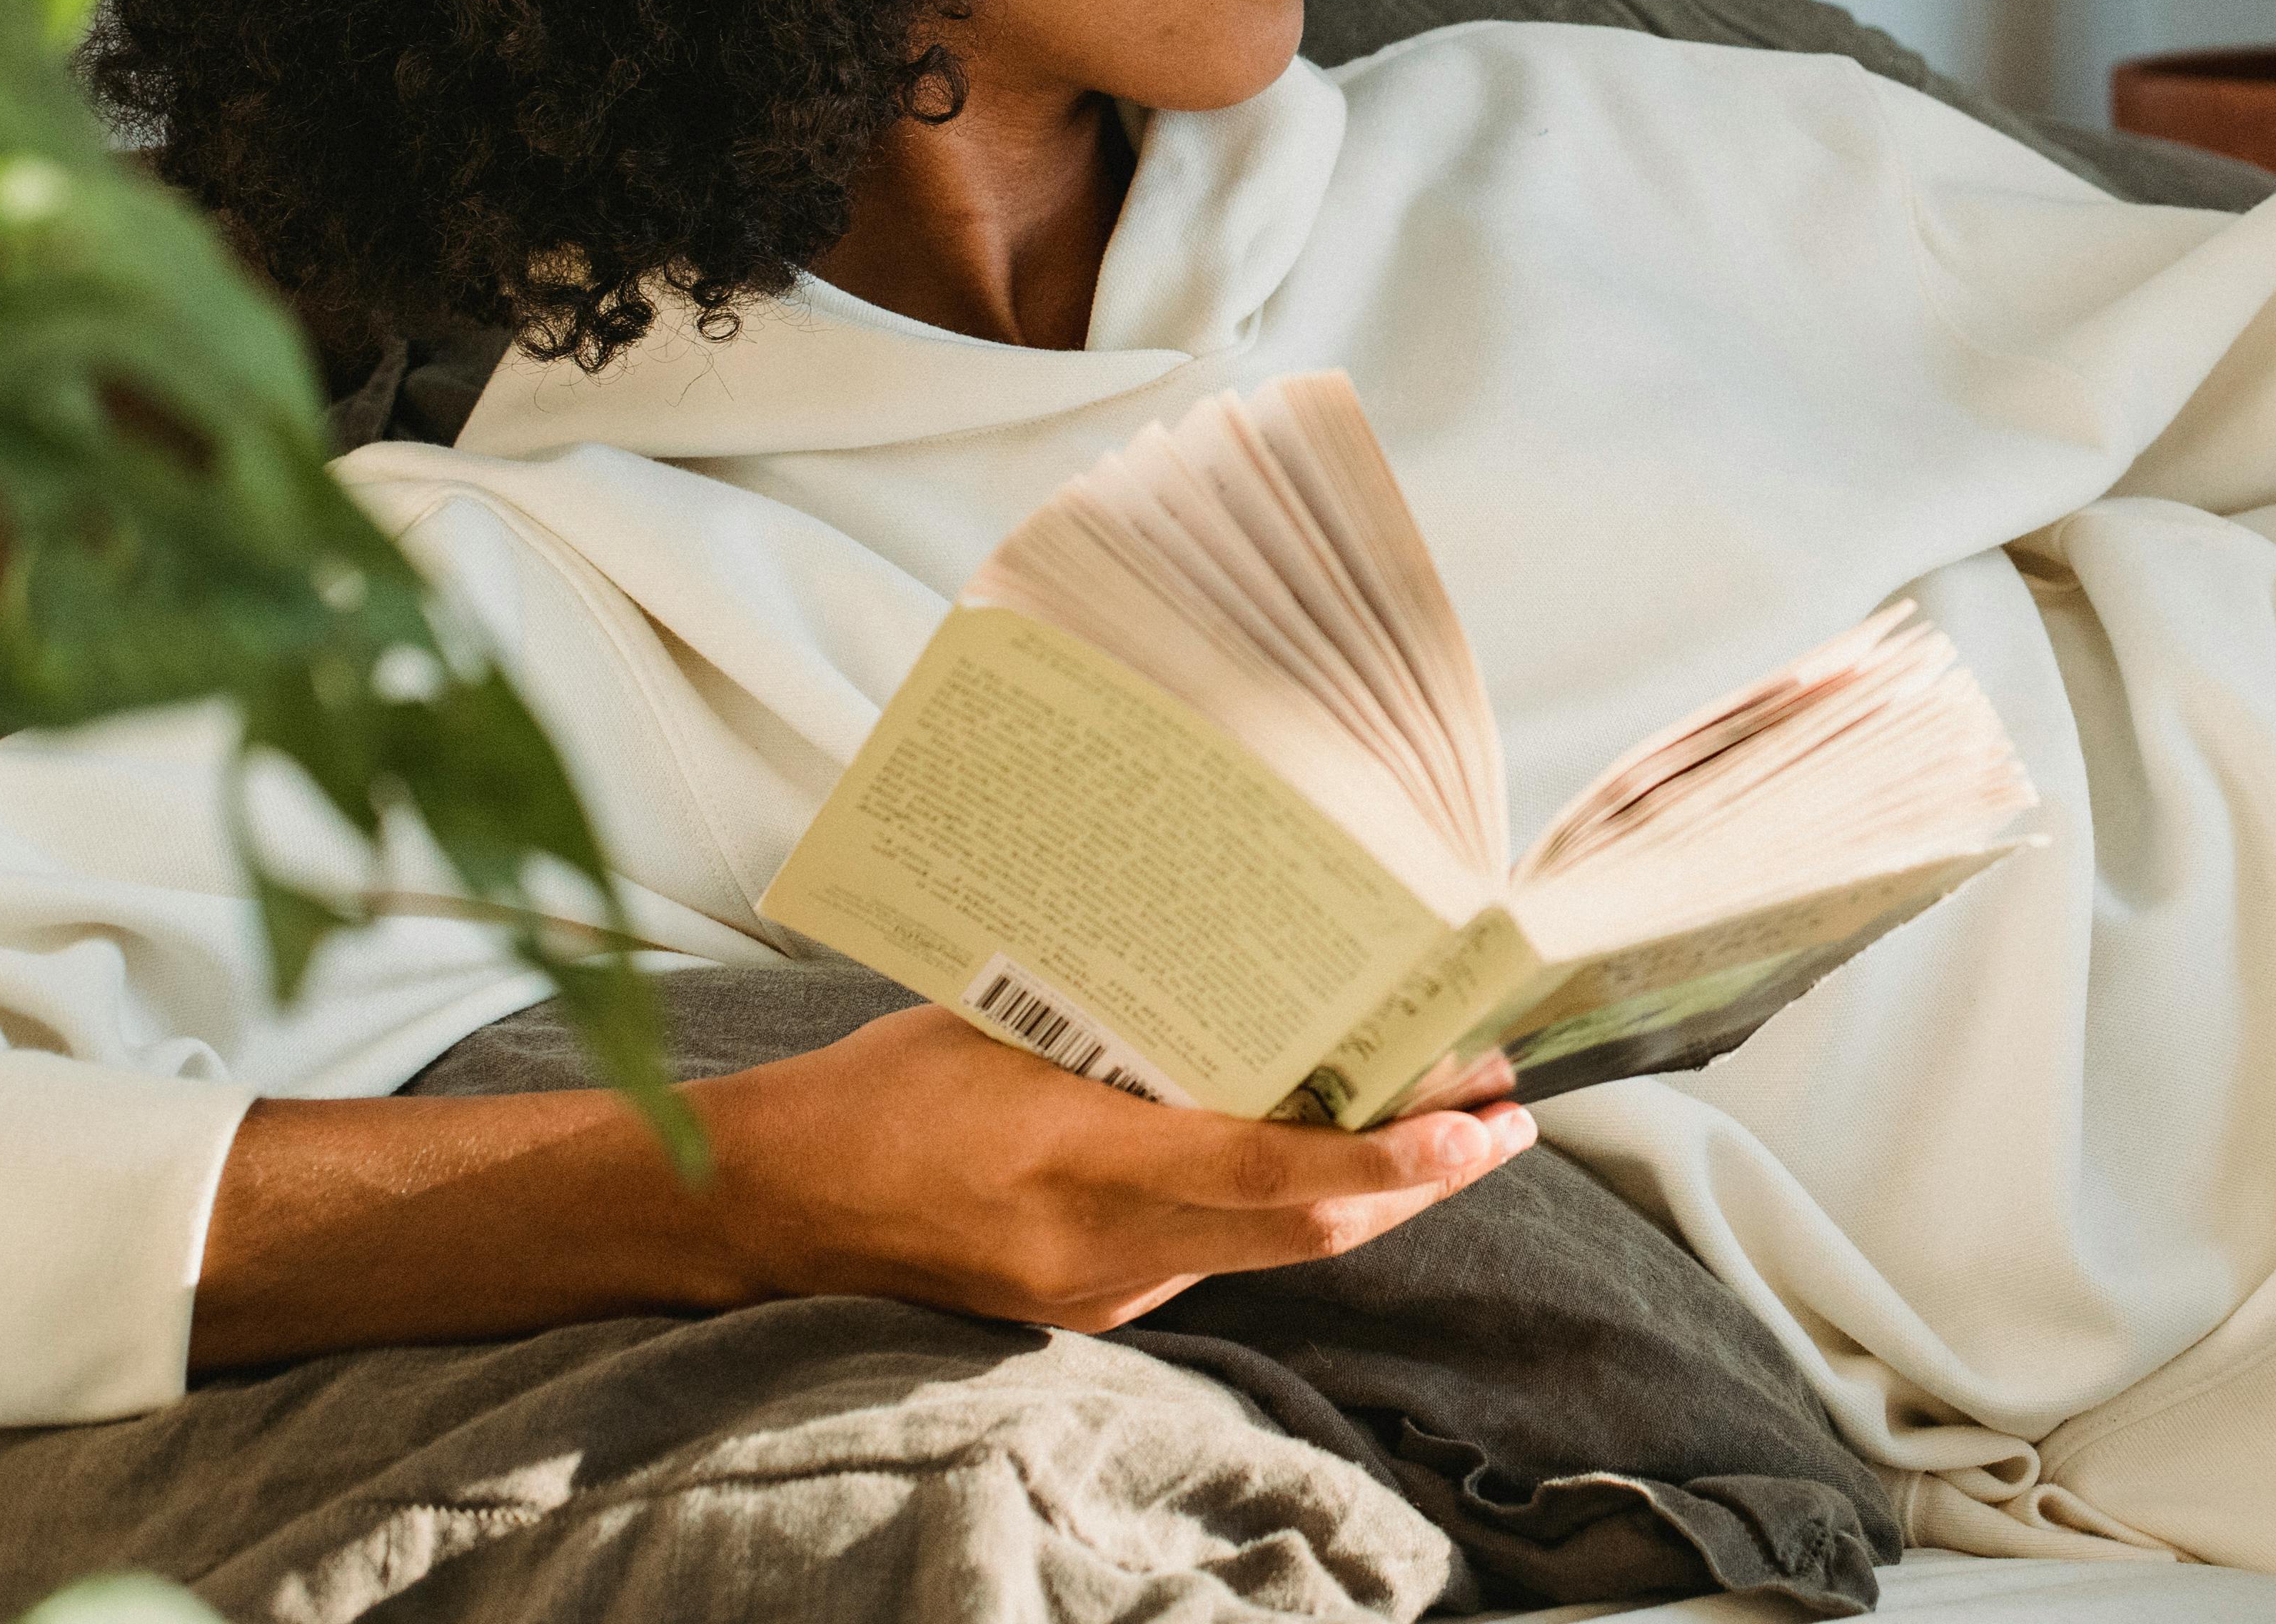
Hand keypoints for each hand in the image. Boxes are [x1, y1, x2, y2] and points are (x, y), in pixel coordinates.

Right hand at [191, 1001, 1534, 1369]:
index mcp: (1076, 1159)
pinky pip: (1217, 1255)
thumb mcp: (1005, 1020)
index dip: (1391, 1157)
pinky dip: (1287, 1208)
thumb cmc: (882, 1084)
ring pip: (1272, 1248)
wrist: (771, 1202)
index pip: (1273, 1170)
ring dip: (1366, 1194)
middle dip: (1419, 1178)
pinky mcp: (1085, 1304)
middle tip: (1504, 1119)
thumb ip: (1123, 1024)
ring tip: (1448, 1128)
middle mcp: (1099, 1244)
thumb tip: (1252, 971)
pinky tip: (1329, 1156)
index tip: (1480, 1119)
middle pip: (1304, 1229)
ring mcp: (1095, 1288)